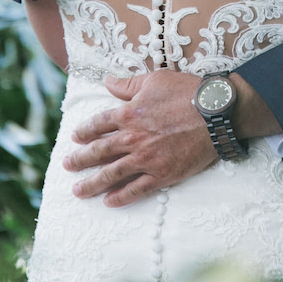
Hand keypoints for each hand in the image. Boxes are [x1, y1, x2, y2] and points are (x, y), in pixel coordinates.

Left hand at [62, 70, 281, 205]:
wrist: (215, 114)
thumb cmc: (186, 92)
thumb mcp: (154, 79)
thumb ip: (127, 84)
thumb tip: (106, 81)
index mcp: (128, 113)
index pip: (98, 124)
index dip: (84, 132)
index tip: (74, 138)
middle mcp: (132, 138)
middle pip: (99, 152)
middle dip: (80, 160)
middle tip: (67, 166)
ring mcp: (146, 159)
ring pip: (112, 174)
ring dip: (92, 184)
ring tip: (78, 191)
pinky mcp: (162, 174)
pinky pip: (136, 189)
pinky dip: (121, 197)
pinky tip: (109, 201)